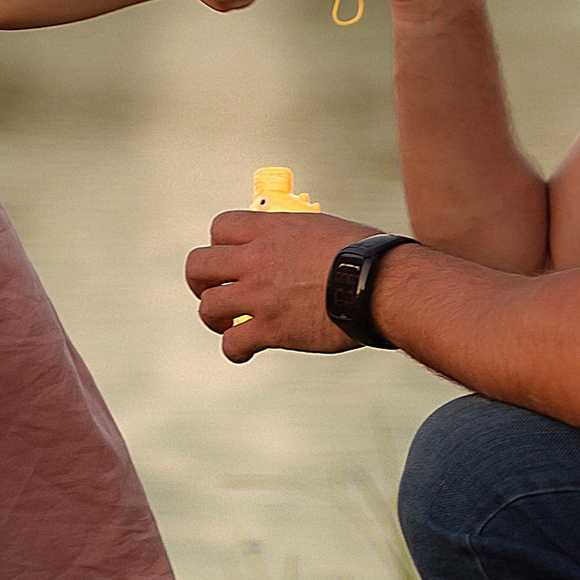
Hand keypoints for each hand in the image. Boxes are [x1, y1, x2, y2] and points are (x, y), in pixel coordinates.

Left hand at [184, 208, 374, 357]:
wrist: (381, 287)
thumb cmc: (367, 257)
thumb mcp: (326, 229)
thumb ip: (299, 236)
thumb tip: (297, 245)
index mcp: (273, 229)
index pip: (220, 226)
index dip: (219, 244)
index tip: (230, 258)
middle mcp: (258, 258)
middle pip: (198, 264)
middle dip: (200, 281)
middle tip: (213, 291)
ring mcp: (260, 294)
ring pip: (208, 305)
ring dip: (215, 318)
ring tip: (229, 325)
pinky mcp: (271, 328)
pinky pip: (233, 343)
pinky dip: (235, 350)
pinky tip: (245, 352)